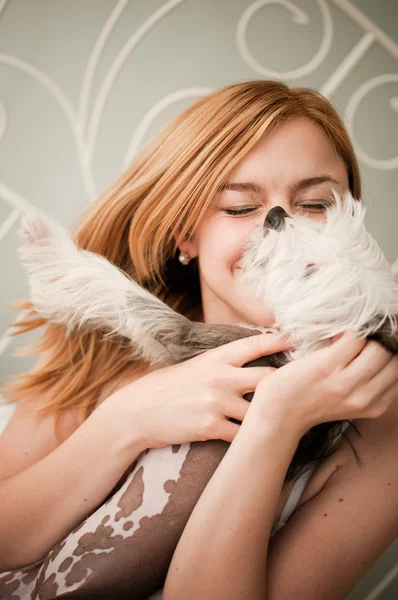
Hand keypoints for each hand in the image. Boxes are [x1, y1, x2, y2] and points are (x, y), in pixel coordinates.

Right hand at [98, 333, 290, 449]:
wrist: (137, 412)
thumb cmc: (165, 388)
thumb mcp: (193, 366)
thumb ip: (220, 364)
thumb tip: (247, 361)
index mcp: (215, 358)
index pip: (253, 346)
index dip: (278, 342)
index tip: (296, 339)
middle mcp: (220, 377)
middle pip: (267, 378)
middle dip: (284, 384)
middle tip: (300, 388)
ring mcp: (216, 402)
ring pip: (260, 410)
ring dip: (268, 417)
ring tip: (282, 421)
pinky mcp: (212, 427)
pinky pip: (243, 434)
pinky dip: (249, 438)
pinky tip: (254, 440)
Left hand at [246, 331, 397, 437]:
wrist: (279, 413)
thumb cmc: (310, 402)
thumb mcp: (349, 401)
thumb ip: (368, 383)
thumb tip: (377, 347)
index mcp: (374, 406)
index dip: (389, 353)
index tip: (375, 346)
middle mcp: (365, 396)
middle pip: (392, 357)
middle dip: (381, 343)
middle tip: (363, 339)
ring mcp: (346, 382)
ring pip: (378, 347)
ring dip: (367, 335)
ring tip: (349, 337)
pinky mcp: (327, 367)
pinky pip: (354, 338)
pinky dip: (349, 331)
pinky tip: (336, 335)